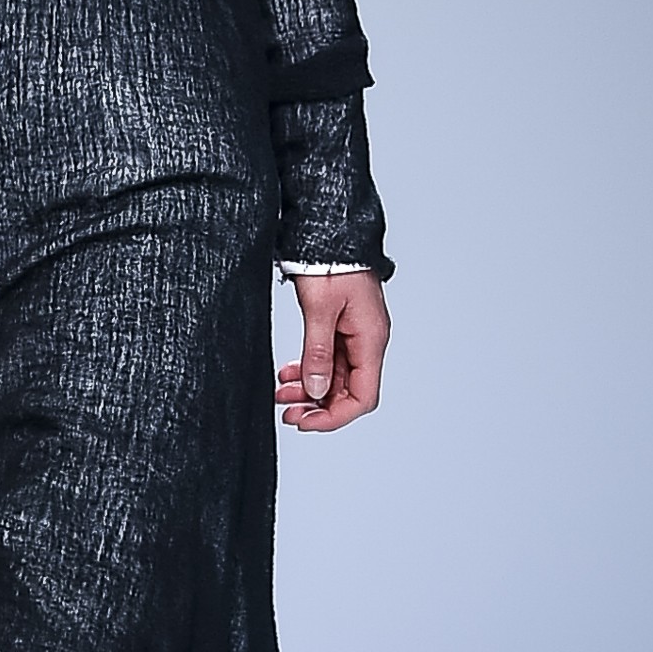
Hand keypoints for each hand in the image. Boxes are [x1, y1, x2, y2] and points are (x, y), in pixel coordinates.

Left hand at [275, 271, 388, 432]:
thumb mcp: (319, 309)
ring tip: (281, 393)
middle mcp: (367, 340)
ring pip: (335, 377)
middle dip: (317, 405)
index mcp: (370, 339)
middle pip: (348, 391)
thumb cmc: (330, 262)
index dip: (334, 416)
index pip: (362, 397)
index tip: (304, 421)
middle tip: (287, 411)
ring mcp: (355, 334)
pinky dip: (309, 369)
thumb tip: (316, 391)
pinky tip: (288, 372)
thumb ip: (318, 353)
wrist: (330, 230)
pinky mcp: (341, 326)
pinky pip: (328, 358)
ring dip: (310, 389)